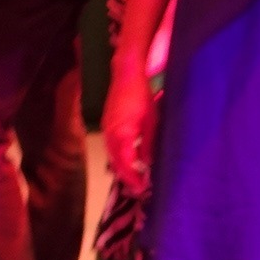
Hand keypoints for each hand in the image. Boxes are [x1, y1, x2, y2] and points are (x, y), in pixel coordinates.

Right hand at [102, 59, 158, 193]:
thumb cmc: (143, 92)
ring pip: (113, 154)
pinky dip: (119, 155)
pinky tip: (130, 158)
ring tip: (135, 177)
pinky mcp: (108, 122)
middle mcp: (110, 133)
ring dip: (122, 166)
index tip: (141, 189)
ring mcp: (106, 127)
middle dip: (127, 176)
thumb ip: (149, 143)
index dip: (132, 179)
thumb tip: (148, 163)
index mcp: (121, 134)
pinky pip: (112, 144)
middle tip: (139, 187)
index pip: (124, 164)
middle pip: (116, 161)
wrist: (128, 70)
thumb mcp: (153, 120)